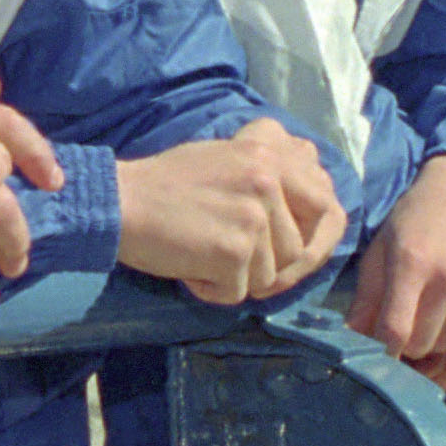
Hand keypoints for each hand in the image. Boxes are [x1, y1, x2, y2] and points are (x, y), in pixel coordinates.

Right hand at [116, 122, 343, 306]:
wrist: (118, 202)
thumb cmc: (164, 185)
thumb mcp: (229, 158)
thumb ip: (272, 175)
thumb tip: (310, 211)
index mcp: (270, 153)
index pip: (327, 205)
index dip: (316, 239)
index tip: (294, 257)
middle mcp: (268, 179)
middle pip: (300, 249)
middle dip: (276, 269)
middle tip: (241, 270)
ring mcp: (254, 215)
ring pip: (270, 276)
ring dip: (236, 278)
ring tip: (200, 254)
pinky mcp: (235, 249)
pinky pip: (237, 293)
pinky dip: (210, 290)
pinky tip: (186, 268)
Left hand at [349, 154, 445, 378]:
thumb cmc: (415, 220)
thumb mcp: (381, 249)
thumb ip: (366, 299)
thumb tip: (349, 340)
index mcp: (411, 262)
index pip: (395, 331)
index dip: (384, 349)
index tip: (381, 347)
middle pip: (423, 344)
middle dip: (411, 339)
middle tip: (410, 315)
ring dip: (440, 331)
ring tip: (437, 300)